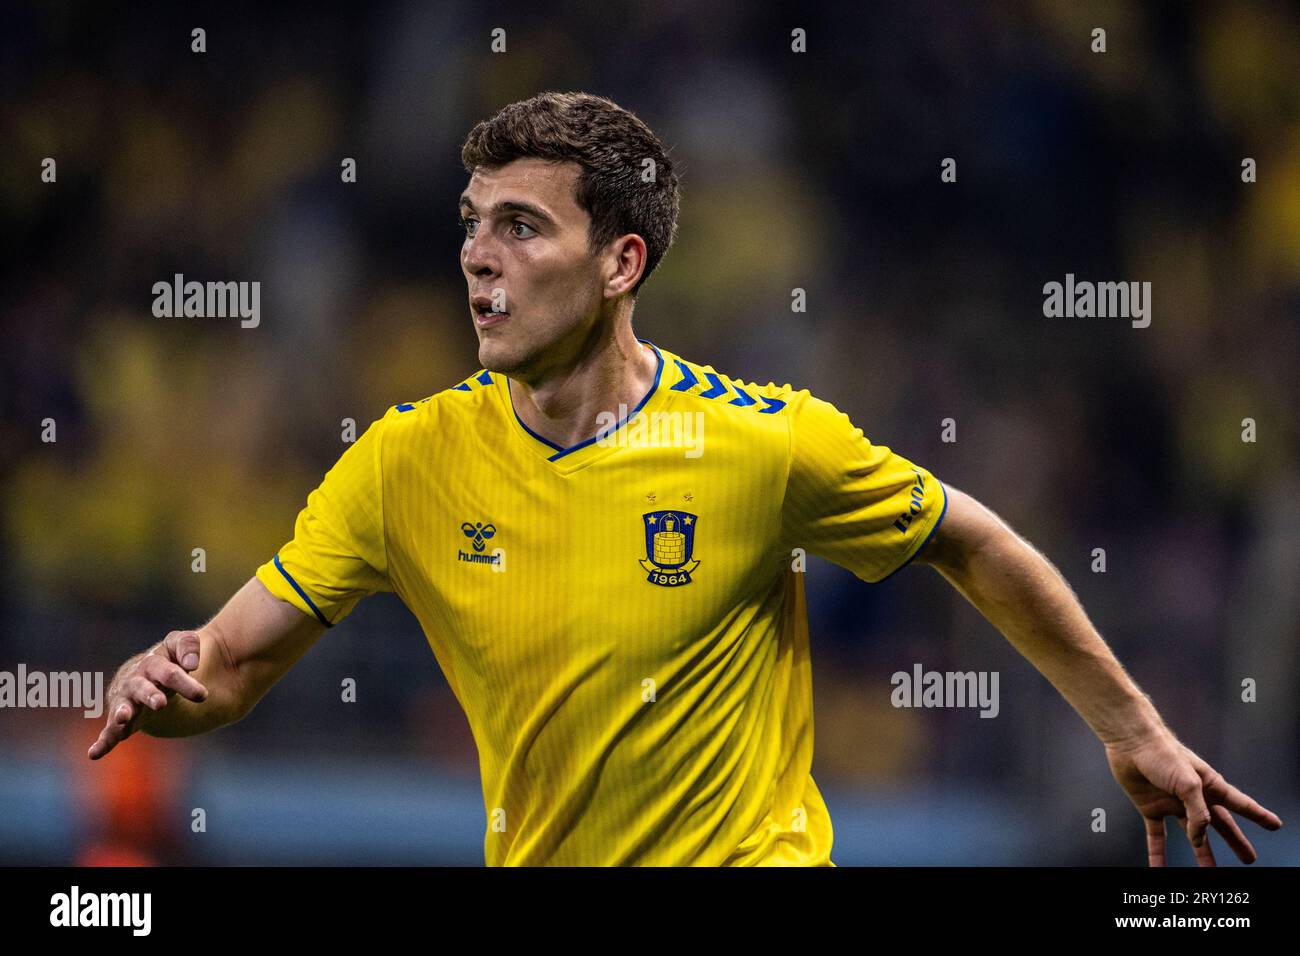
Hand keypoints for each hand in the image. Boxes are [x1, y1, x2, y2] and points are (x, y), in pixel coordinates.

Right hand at [88, 630, 209, 759]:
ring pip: (124, 708)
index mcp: (153, 663)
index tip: (201, 689)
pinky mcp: (119, 721)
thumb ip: (188, 645)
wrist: (145, 674)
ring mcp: (126, 701)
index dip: (185, 681)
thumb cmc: (166, 659)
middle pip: (144, 688)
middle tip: (160, 704)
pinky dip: (102, 743)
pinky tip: (94, 753)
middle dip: (151, 695)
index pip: (170, 672)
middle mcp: (136, 681)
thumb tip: (192, 664)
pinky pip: (109, 733)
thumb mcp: (178, 645)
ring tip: (123, 718)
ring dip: (123, 713)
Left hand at [1105, 729, 1282, 865]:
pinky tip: (1159, 869)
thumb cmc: (1163, 754)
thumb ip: (1198, 814)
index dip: (1258, 815)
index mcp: (1210, 786)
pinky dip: (1157, 854)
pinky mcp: (1150, 807)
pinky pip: (1156, 836)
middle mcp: (1194, 797)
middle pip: (1220, 825)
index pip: (1241, 804)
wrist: (1130, 741)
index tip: (1275, 825)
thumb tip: (1199, 840)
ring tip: (1209, 871)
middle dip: (1235, 841)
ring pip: (1191, 835)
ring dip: (1202, 853)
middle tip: (1248, 858)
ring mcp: (1172, 803)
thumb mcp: (1188, 784)